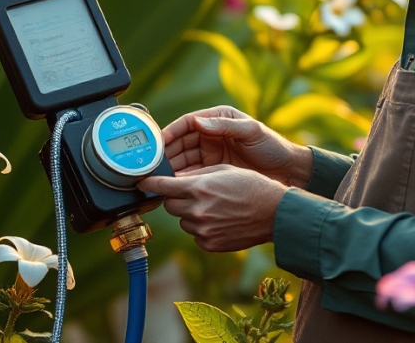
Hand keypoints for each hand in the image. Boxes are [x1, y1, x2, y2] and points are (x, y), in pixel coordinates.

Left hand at [138, 165, 286, 250]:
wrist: (273, 213)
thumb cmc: (252, 186)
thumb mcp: (224, 170)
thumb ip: (197, 176)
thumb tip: (176, 180)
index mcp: (199, 188)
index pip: (163, 186)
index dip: (149, 184)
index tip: (141, 183)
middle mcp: (197, 210)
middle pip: (170, 205)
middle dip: (177, 198)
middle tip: (194, 193)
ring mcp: (202, 229)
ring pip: (183, 220)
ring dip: (190, 213)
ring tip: (214, 206)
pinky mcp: (209, 244)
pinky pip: (195, 234)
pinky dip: (202, 227)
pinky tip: (220, 220)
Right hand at [160, 106, 312, 186]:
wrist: (287, 172)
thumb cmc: (272, 146)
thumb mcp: (251, 131)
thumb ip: (225, 125)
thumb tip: (197, 121)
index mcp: (217, 119)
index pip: (188, 123)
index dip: (171, 131)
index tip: (159, 142)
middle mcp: (210, 135)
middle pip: (181, 142)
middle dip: (167, 151)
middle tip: (154, 163)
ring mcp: (211, 154)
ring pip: (183, 159)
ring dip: (172, 166)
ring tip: (161, 175)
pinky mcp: (213, 172)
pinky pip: (192, 174)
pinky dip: (182, 179)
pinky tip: (174, 185)